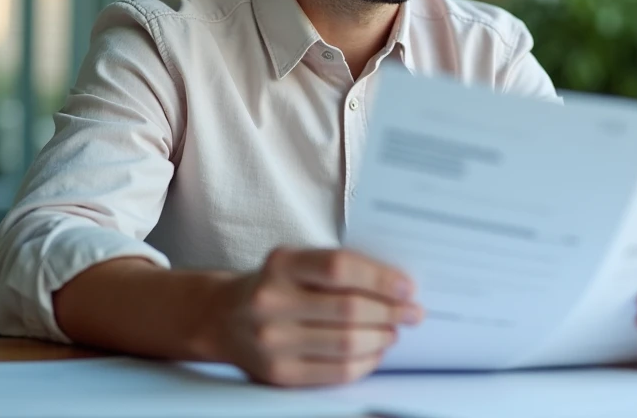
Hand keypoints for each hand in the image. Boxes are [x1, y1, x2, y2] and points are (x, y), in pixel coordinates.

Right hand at [210, 247, 422, 385]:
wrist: (223, 318)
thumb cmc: (275, 285)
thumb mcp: (296, 262)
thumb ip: (337, 268)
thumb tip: (396, 286)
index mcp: (281, 264)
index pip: (339, 267)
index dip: (380, 278)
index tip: (407, 287)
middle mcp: (271, 301)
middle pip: (348, 309)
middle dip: (390, 311)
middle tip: (412, 312)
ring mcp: (272, 341)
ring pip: (346, 343)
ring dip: (381, 337)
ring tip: (394, 331)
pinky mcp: (278, 373)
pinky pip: (336, 372)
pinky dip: (366, 362)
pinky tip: (375, 351)